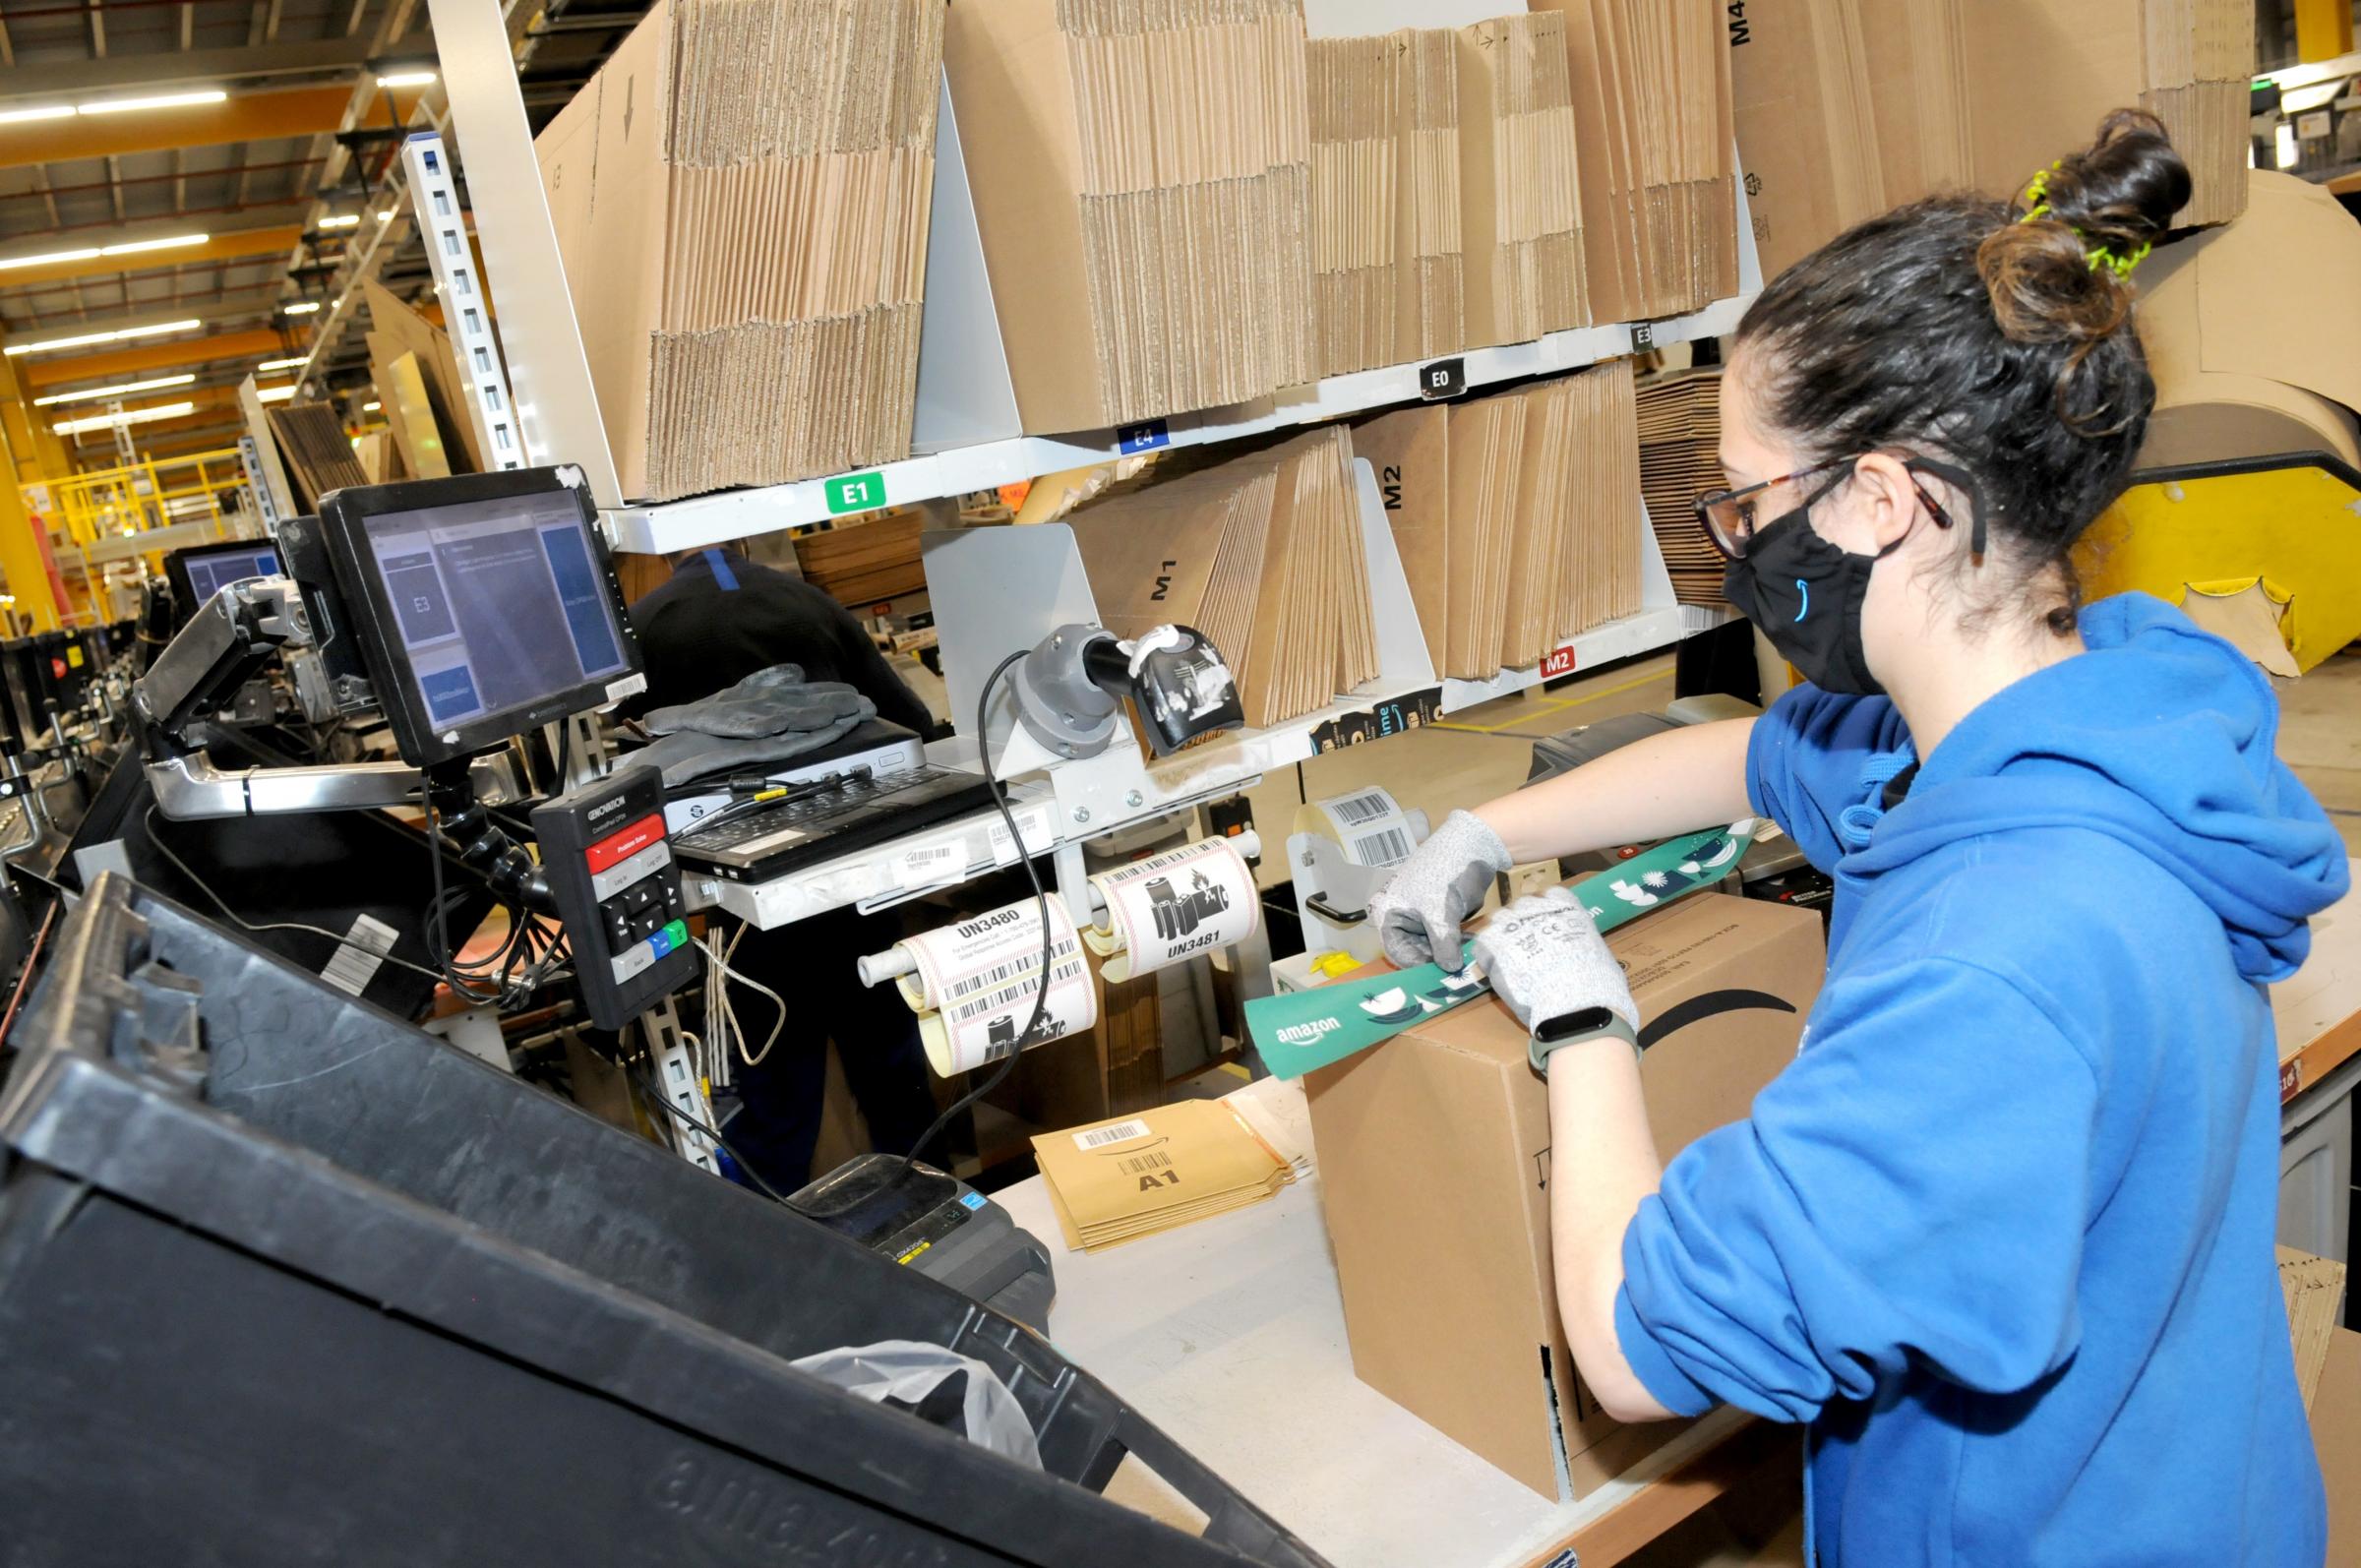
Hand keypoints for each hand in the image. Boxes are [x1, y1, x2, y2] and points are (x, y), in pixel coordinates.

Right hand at [1367, 810, 1513, 971]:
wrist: (1473, 845)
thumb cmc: (1446, 874)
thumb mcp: (1442, 913)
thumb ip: (1444, 945)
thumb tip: (1450, 969)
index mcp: (1388, 912)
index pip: (1397, 951)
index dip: (1418, 965)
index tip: (1440, 975)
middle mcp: (1400, 916)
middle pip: (1413, 950)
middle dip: (1434, 961)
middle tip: (1456, 973)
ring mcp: (1420, 915)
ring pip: (1430, 945)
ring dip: (1447, 954)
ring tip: (1465, 961)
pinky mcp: (1438, 914)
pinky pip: (1443, 936)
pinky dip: (1454, 943)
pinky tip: (1468, 949)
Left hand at [1470, 888, 1638, 1035]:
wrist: (1573, 1000)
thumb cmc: (1596, 982)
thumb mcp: (1599, 955)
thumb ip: (1585, 947)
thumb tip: (1586, 957)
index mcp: (1568, 909)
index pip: (1554, 895)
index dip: (1550, 911)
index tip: (1551, 925)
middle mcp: (1538, 909)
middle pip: (1524, 905)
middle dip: (1526, 921)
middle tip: (1529, 945)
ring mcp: (1512, 925)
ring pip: (1500, 920)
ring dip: (1504, 935)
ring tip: (1510, 957)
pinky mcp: (1492, 946)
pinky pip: (1482, 945)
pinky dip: (1487, 957)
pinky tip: (1496, 971)